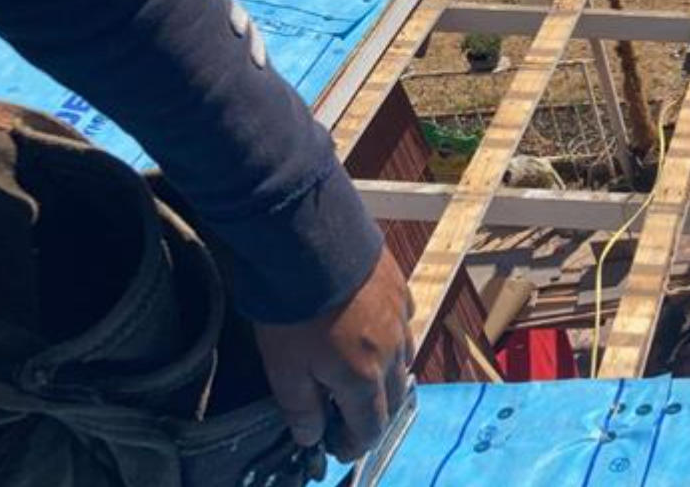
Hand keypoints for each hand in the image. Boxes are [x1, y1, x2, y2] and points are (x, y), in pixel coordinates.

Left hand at [255, 247, 414, 462]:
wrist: (312, 242)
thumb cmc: (294, 309)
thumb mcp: (284, 367)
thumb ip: (300, 407)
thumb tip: (311, 437)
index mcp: (363, 380)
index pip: (370, 429)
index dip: (354, 445)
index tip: (337, 447)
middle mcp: (392, 353)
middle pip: (393, 399)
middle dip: (372, 415)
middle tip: (345, 416)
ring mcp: (401, 319)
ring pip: (404, 361)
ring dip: (386, 377)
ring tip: (362, 374)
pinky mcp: (400, 289)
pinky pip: (405, 324)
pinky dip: (393, 339)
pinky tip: (373, 330)